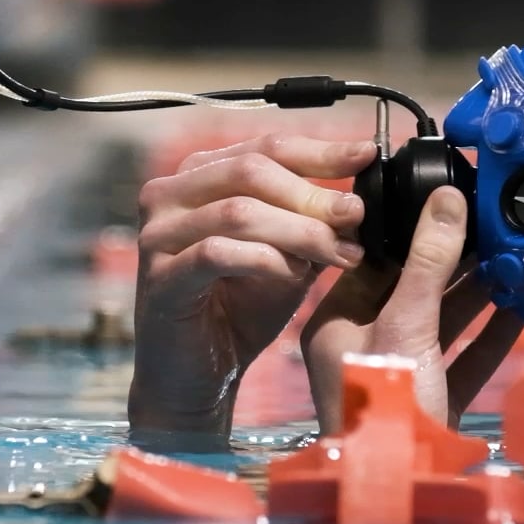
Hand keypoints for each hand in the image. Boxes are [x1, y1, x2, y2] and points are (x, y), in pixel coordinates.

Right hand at [129, 134, 376, 438]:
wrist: (198, 375)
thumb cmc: (239, 310)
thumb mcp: (287, 257)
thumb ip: (313, 223)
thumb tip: (360, 194)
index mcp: (199, 177)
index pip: (265, 148)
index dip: (320, 152)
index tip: (365, 156)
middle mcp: (169, 195)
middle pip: (251, 171)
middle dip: (312, 194)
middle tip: (356, 216)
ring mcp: (158, 235)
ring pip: (238, 211)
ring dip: (299, 230)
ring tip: (339, 253)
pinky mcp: (159, 277)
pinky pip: (217, 254)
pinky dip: (265, 261)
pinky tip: (295, 275)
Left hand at [301, 186, 522, 431]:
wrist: (405, 491)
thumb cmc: (387, 408)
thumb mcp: (407, 324)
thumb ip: (428, 261)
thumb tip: (446, 197)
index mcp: (336, 325)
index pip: (371, 262)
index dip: (408, 230)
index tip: (443, 200)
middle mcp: (364, 348)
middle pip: (412, 290)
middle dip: (454, 260)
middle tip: (491, 223)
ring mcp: (402, 377)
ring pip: (443, 322)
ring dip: (479, 292)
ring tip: (515, 254)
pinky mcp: (435, 404)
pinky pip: (466, 358)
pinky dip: (493, 332)